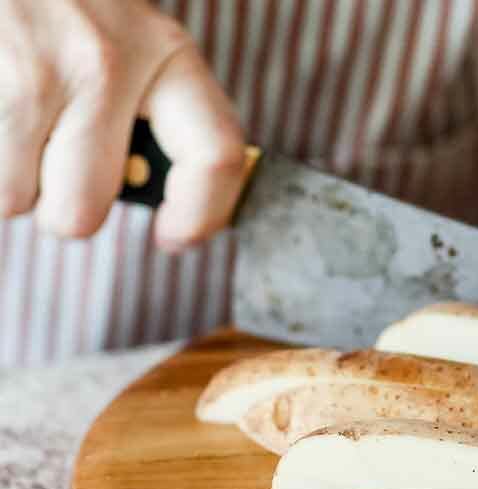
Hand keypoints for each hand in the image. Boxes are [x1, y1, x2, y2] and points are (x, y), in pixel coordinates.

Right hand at [0, 0, 244, 248]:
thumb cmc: (47, 1)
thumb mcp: (118, 31)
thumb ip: (143, 103)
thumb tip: (142, 186)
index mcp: (164, 52)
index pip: (216, 156)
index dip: (199, 215)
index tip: (174, 237)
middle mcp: (107, 64)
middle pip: (85, 210)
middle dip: (53, 203)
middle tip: (40, 153)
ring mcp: (34, 74)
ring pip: (13, 200)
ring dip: (1, 177)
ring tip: (5, 116)